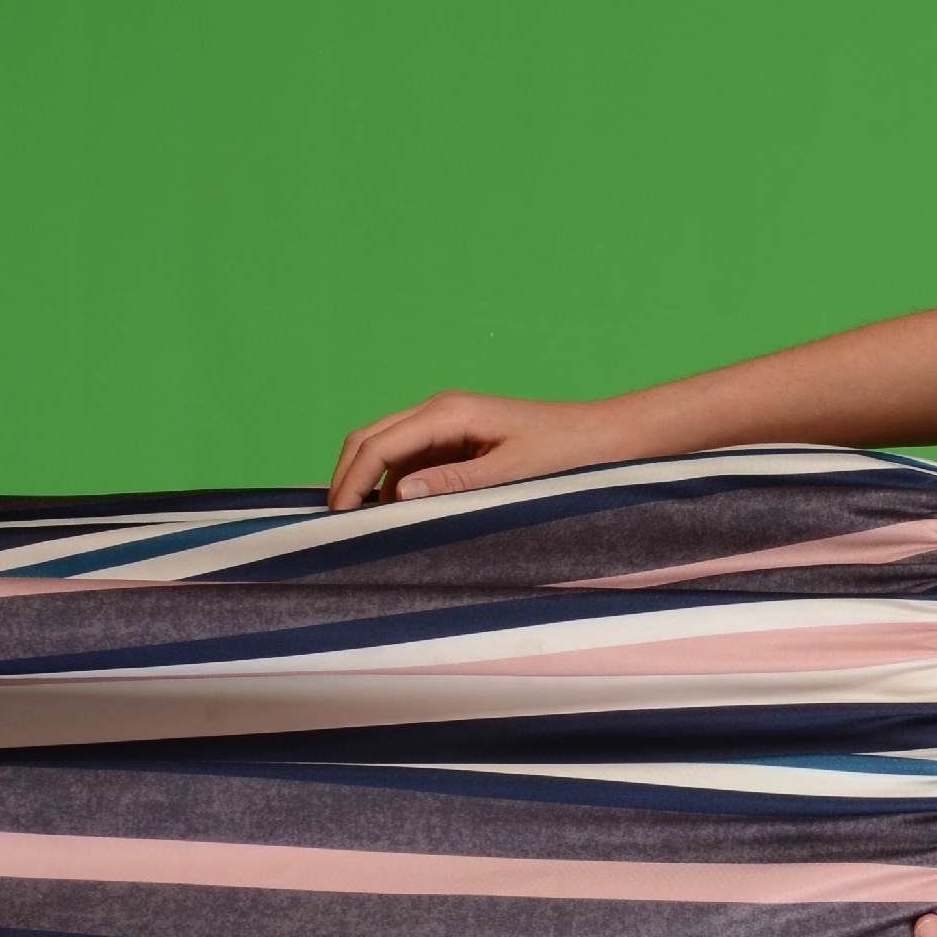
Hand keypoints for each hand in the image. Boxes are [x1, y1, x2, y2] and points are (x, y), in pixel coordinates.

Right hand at [325, 391, 629, 508]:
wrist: (601, 437)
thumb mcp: (512, 473)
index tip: (337, 519)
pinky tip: (393, 515)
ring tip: (358, 526)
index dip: (350, 481)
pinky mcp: (455, 439)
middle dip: (346, 478)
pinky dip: (391, 483)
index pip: (377, 444)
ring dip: (366, 481)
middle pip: (369, 439)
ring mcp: (445, 423)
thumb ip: (456, 482)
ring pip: (384, 448)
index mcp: (448, 412)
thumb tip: (398, 492)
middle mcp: (439, 410)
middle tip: (336, 525)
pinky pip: (408, 459)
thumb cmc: (564, 453)